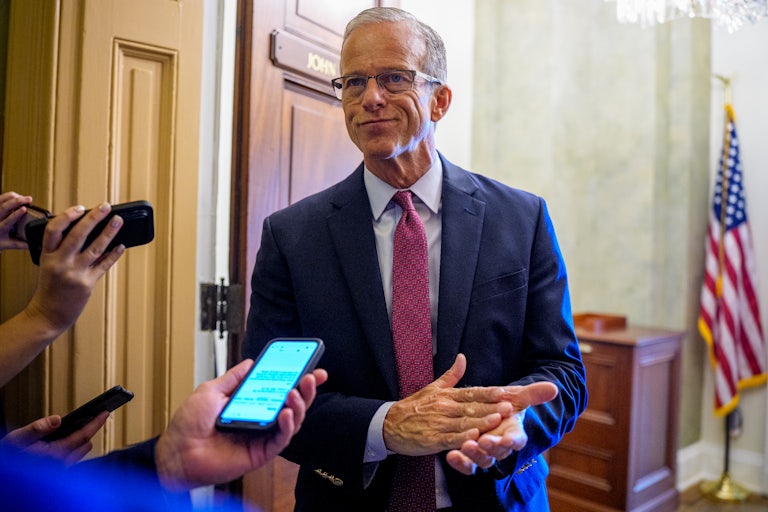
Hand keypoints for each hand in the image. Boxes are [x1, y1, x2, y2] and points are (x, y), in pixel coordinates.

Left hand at [0, 191, 32, 250]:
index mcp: (0, 229)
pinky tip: (16, 197)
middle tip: (28, 199)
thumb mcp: (7, 244)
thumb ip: (20, 244)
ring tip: (23, 197)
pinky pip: (0, 198)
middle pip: (4, 207)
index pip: (8, 220)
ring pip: (1, 199)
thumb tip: (32, 244)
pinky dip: (8, 196)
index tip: (25, 209)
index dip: (16, 214)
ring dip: (13, 196)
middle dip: (17, 201)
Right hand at [0, 411, 108, 464]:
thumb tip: (56, 420)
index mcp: (53, 454)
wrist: (4, 479)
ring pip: (79, 454)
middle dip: (92, 430)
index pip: (82, 436)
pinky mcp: (54, 473)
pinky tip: (72, 443)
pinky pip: (71, 461)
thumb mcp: (17, 439)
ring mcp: (57, 470)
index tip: (105, 413)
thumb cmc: (8, 459)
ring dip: (84, 441)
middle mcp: (59, 464)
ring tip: (88, 428)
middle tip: (99, 417)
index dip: (95, 423)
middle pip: (84, 445)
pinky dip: (75, 450)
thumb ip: (36, 428)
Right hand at [23, 202, 124, 334]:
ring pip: (95, 248)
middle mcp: (60, 263)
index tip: (80, 208)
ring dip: (109, 232)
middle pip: (78, 234)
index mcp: (47, 256)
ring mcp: (75, 273)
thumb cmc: (50, 288)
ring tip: (118, 221)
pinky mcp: (87, 284)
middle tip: (106, 207)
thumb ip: (61, 250)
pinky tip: (121, 245)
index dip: (67, 216)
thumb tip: (87, 230)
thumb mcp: (48, 265)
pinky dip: (114, 254)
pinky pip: (104, 265)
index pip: (54, 229)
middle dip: (94, 218)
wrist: (49, 314)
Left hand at [155, 358, 327, 490]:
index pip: (280, 389)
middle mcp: (261, 419)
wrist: (177, 450)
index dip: (298, 379)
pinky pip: (281, 439)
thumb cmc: (189, 424)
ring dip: (299, 405)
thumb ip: (233, 378)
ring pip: (292, 421)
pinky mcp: (261, 452)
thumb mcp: (212, 390)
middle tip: (311, 377)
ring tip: (296, 392)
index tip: (311, 366)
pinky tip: (286, 413)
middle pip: (292, 404)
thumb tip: (250, 363)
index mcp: (251, 403)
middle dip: (306, 389)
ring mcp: (262, 436)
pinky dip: (288, 425)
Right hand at [383, 354, 514, 455]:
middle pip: (471, 407)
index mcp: (447, 395)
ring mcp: (438, 423)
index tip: (504, 392)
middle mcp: (444, 407)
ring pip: (463, 422)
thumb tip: (462, 357)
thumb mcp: (432, 387)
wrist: (389, 424)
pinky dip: (461, 439)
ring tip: (497, 420)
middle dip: (491, 407)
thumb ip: (451, 375)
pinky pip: (449, 439)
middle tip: (509, 406)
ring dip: (481, 421)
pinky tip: (473, 438)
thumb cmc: (414, 406)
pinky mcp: (432, 439)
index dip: (488, 393)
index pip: (471, 392)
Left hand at [445, 381, 558, 474]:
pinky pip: (467, 465)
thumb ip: (533, 394)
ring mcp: (486, 453)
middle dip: (491, 447)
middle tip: (483, 441)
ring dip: (474, 455)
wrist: (488, 413)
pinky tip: (451, 456)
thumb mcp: (516, 397)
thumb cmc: (505, 405)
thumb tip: (554, 388)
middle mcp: (501, 447)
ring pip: (482, 460)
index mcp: (514, 434)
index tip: (507, 439)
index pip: (517, 440)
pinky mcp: (471, 458)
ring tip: (465, 446)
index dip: (512, 440)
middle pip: (498, 452)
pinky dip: (460, 463)